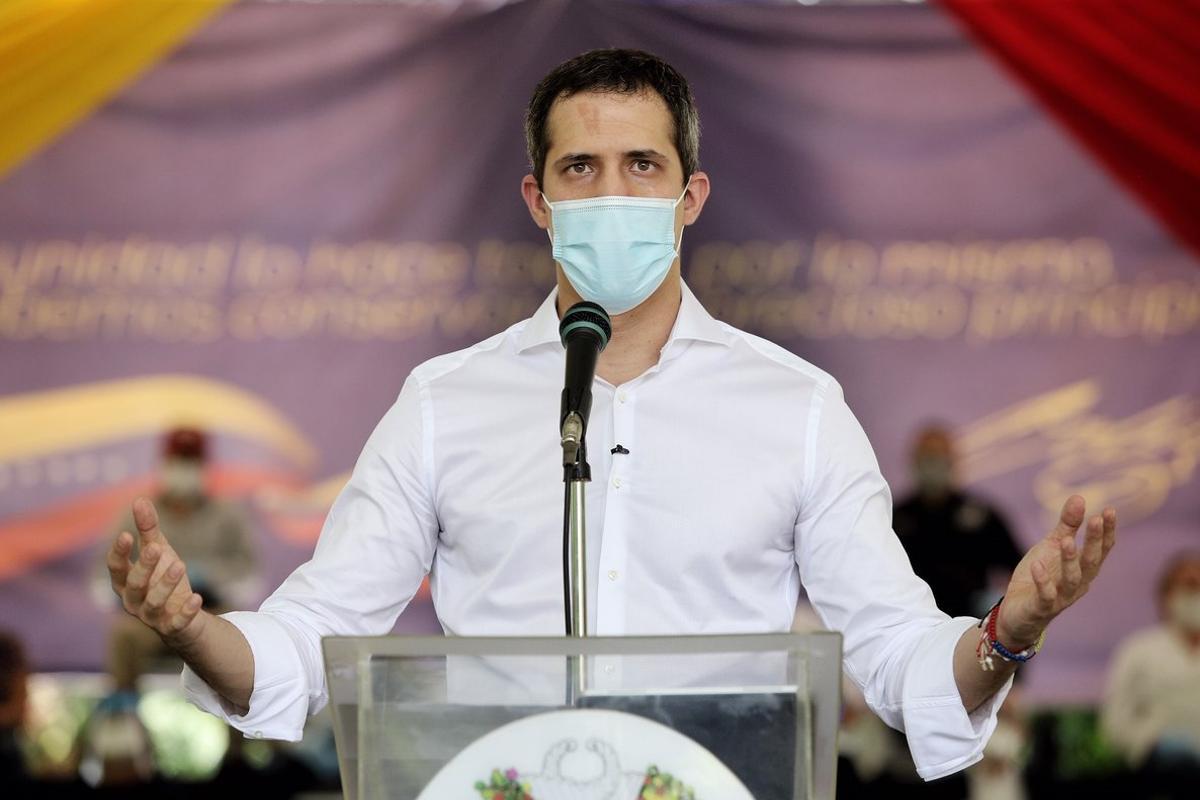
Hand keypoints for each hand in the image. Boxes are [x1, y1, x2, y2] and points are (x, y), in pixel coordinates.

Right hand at [107, 497, 205, 644]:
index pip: (116, 568)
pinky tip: (197, 597)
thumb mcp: (158, 552)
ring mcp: (151, 617)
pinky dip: (186, 611)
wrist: (183, 617)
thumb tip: (139, 499)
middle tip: (155, 547)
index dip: (119, 553)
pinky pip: (176, 622)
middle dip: (144, 566)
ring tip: (180, 564)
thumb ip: (147, 529)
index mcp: (125, 582)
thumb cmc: (163, 579)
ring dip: (165, 584)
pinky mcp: (172, 628)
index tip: (126, 534)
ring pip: (153, 603)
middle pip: (134, 584)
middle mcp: (133, 601)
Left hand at [996, 495, 1115, 648]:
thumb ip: (1067, 526)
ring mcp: (1061, 597)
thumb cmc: (1040, 576)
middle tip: (1096, 519)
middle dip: (1094, 542)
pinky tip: (1037, 565)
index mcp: (1083, 568)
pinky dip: (1043, 581)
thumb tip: (1080, 497)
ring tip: (1066, 540)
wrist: (1017, 612)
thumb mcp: (1051, 547)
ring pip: (1072, 579)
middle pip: (1091, 562)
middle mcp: (1078, 584)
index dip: (1107, 532)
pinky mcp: (1042, 607)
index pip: (1101, 549)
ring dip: (1070, 560)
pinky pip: (1046, 595)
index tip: (1109, 511)